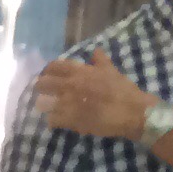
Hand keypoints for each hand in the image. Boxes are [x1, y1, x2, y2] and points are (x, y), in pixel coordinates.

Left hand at [30, 55, 155, 141]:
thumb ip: (101, 61)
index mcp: (80, 72)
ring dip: (44, 104)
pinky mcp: (70, 120)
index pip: (54, 66)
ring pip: (43, 103)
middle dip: (41, 87)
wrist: (131, 112)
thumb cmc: (123, 90)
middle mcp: (70, 86)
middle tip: (45, 91)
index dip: (48, 70)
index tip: (48, 74)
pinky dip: (52, 120)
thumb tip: (96, 51)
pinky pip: (52, 120)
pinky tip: (56, 120)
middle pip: (43, 84)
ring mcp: (68, 104)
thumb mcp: (112, 72)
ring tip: (48, 107)